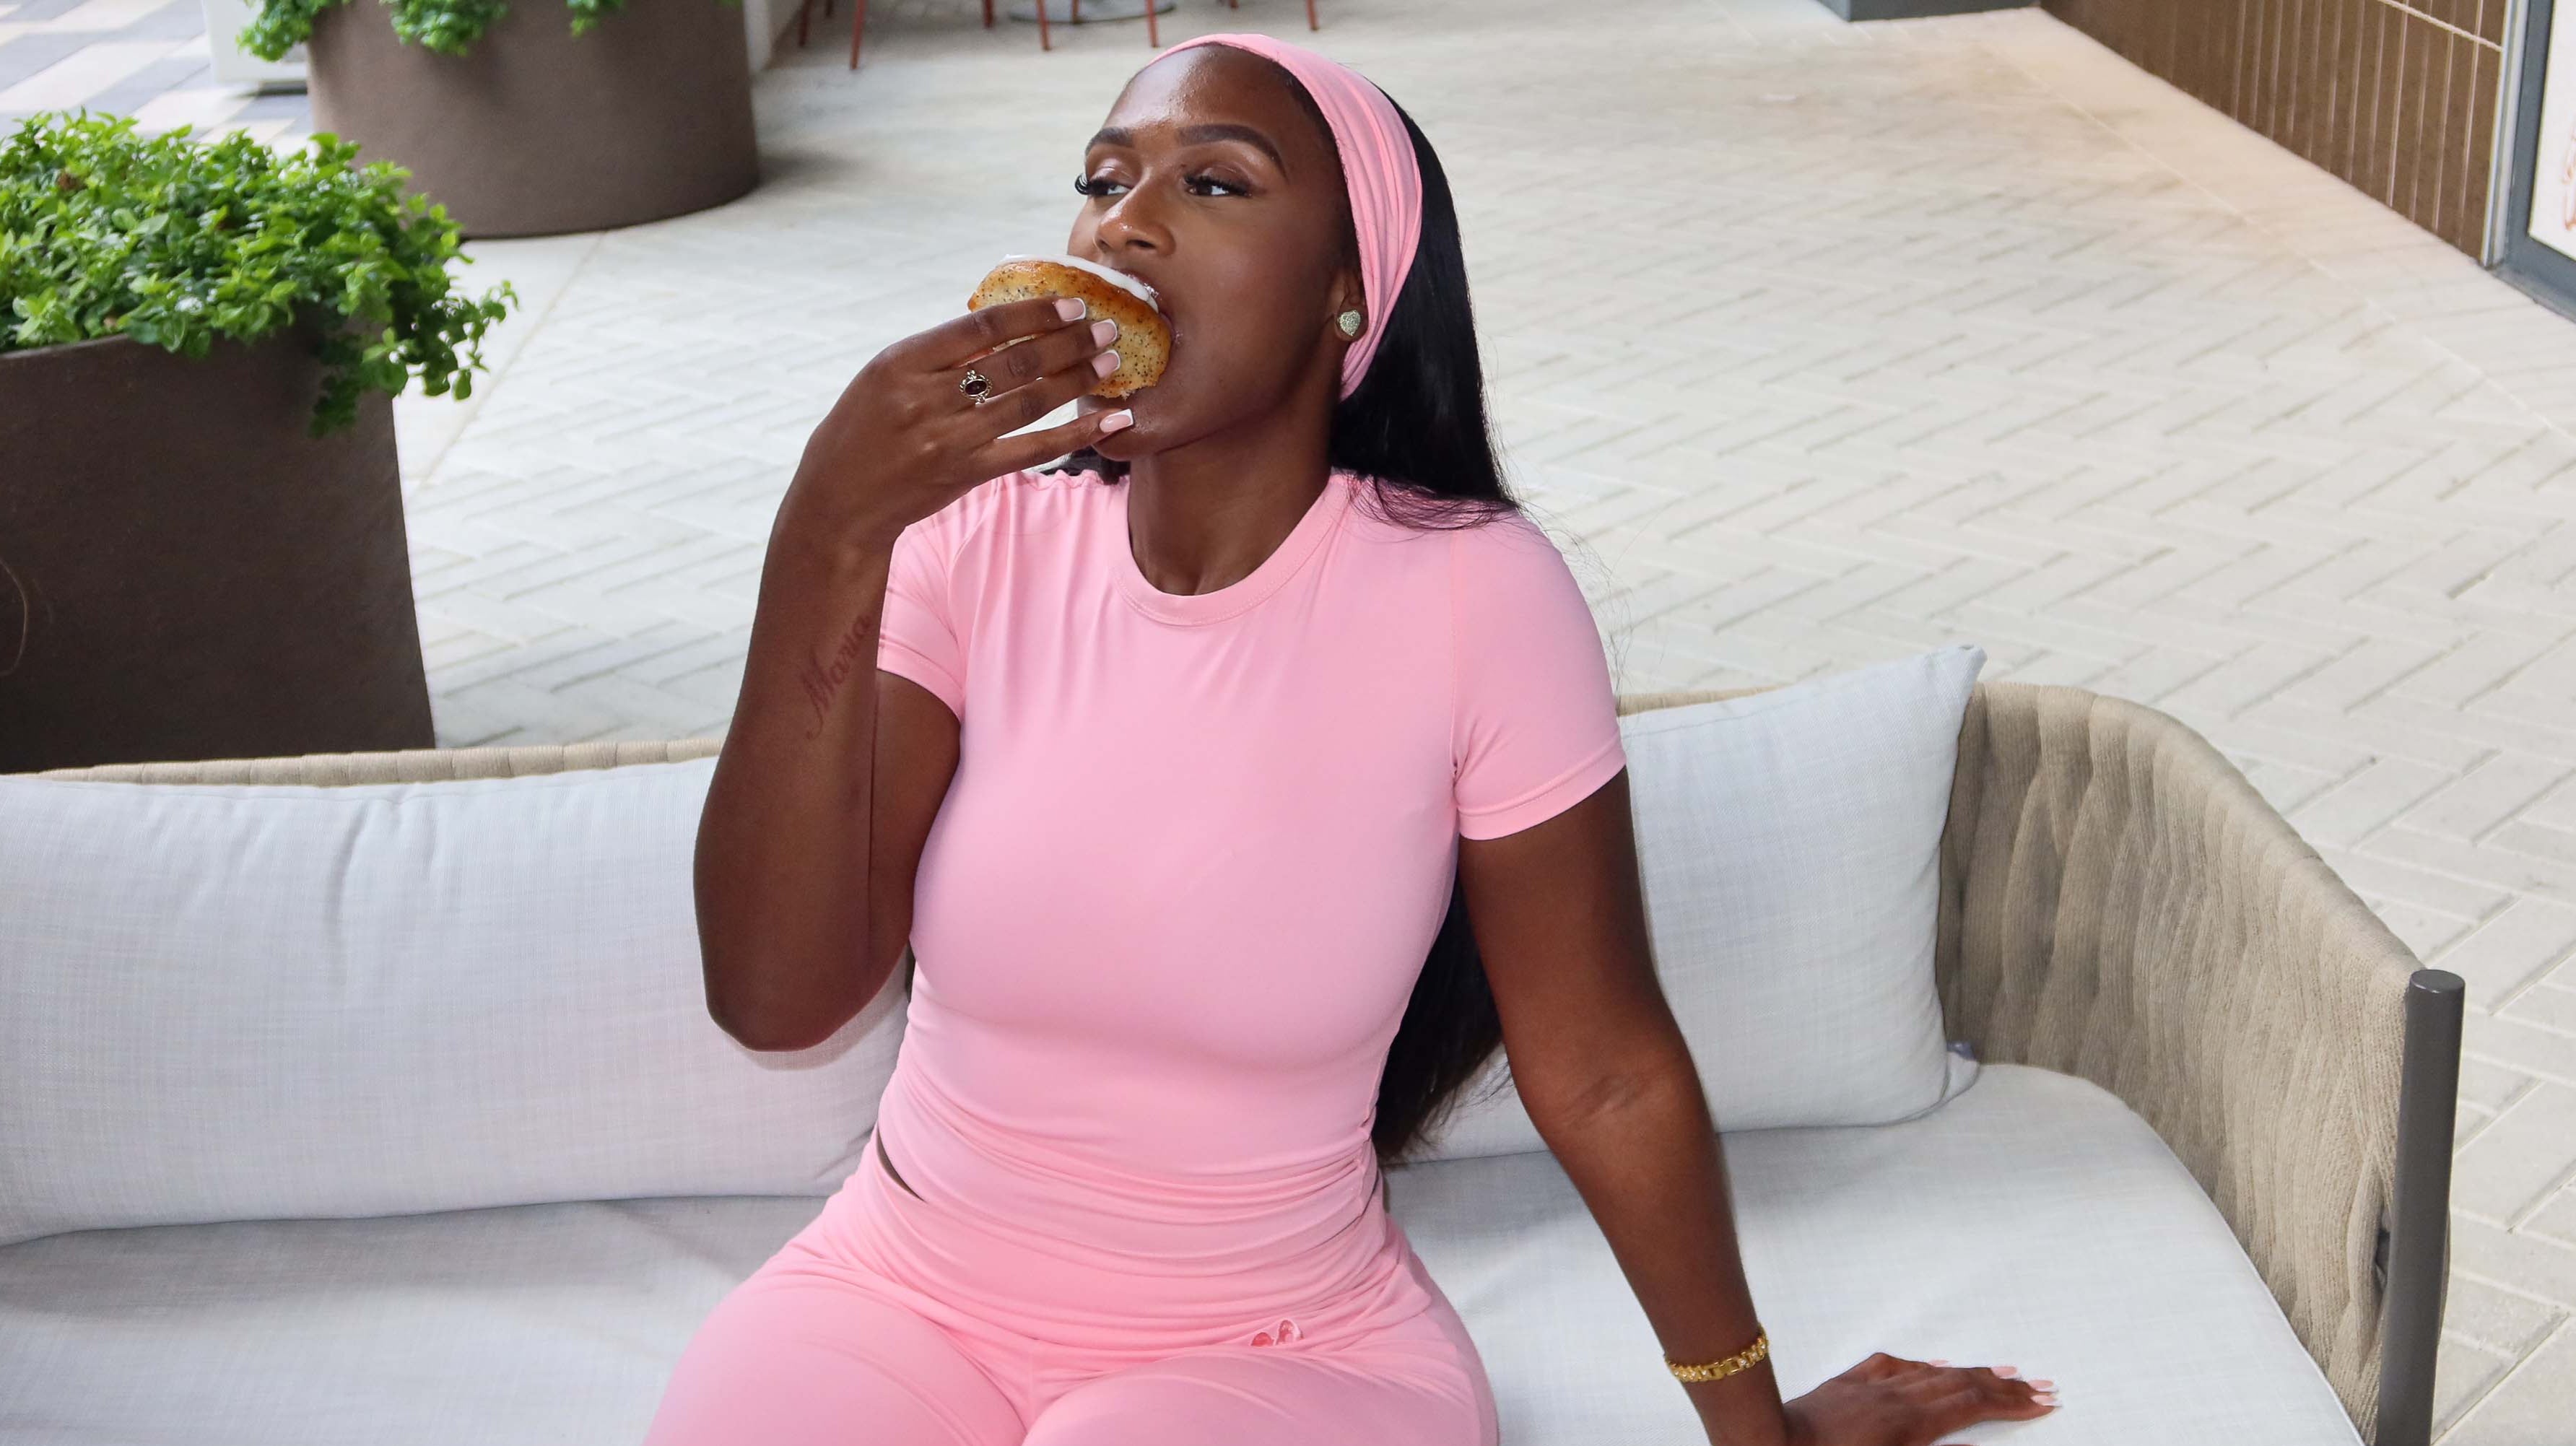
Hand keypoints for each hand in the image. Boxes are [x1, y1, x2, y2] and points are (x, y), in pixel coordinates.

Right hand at [781, 295, 1131, 556]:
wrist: (840, 500)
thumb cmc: (863, 428)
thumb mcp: (886, 376)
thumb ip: (940, 353)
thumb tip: (1008, 325)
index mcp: (904, 361)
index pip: (983, 327)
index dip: (1034, 313)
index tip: (1071, 304)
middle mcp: (927, 398)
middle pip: (1015, 362)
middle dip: (1069, 343)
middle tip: (1108, 329)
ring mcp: (950, 439)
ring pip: (1030, 402)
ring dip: (1077, 380)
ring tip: (1110, 363)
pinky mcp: (967, 474)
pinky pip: (1034, 450)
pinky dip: (1076, 434)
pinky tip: (1109, 420)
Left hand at [1779, 1353, 2054, 1445]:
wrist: (1768, 1445)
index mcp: (1910, 1424)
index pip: (1974, 1406)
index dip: (2011, 1403)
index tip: (2043, 1401)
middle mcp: (1896, 1398)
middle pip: (1961, 1385)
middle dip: (2004, 1386)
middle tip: (2039, 1385)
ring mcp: (1870, 1387)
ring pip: (1932, 1373)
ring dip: (1971, 1373)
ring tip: (2003, 1372)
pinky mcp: (1846, 1383)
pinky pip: (1893, 1367)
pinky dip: (1923, 1367)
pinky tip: (1937, 1365)